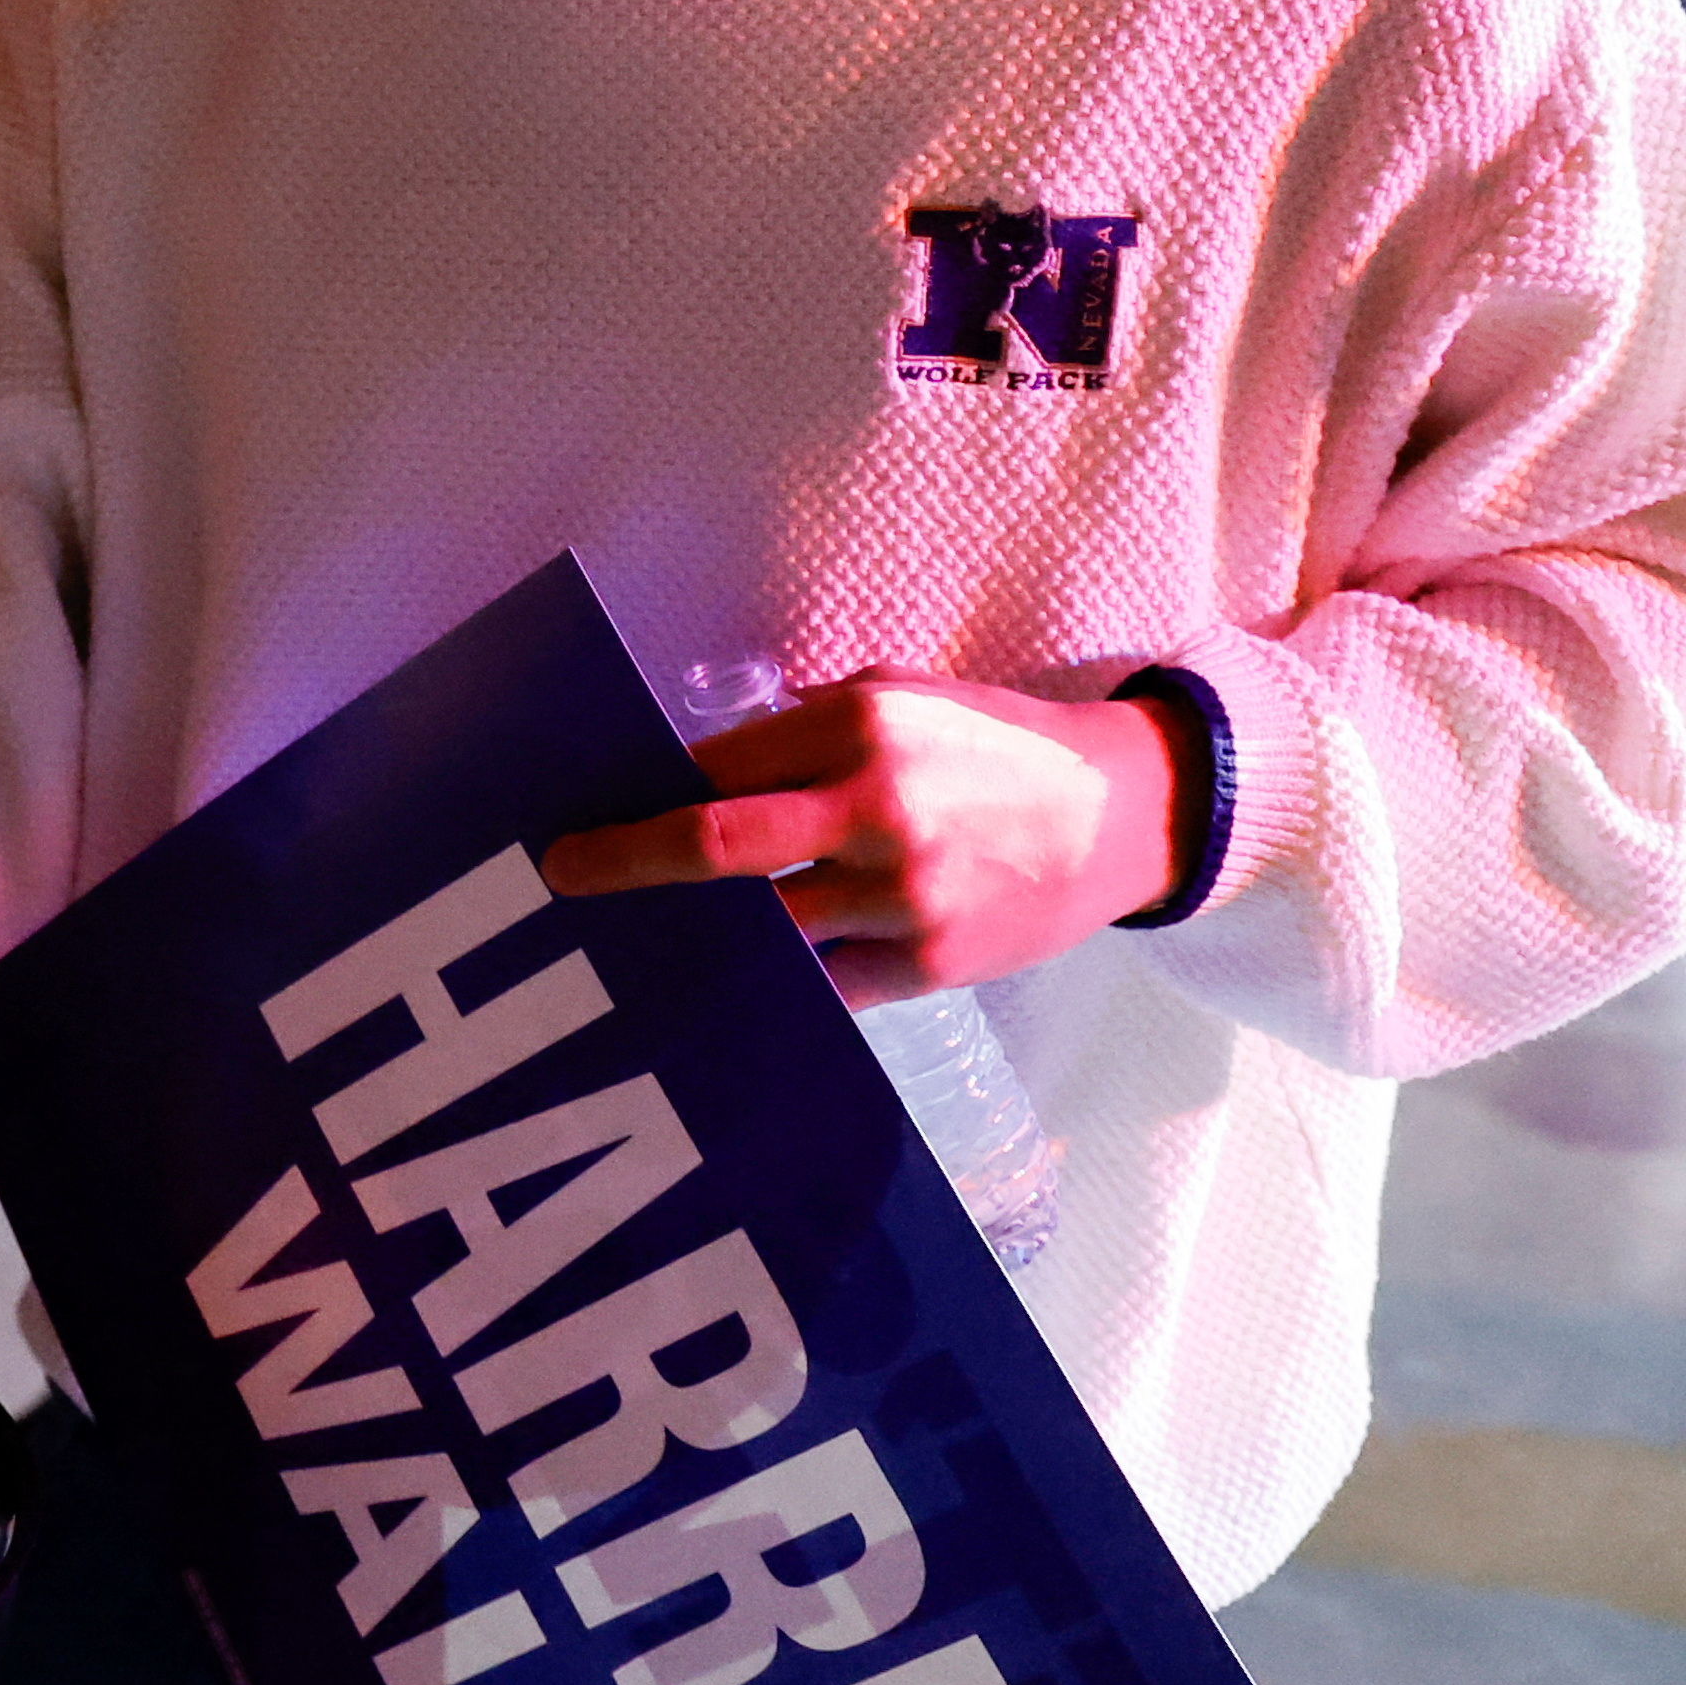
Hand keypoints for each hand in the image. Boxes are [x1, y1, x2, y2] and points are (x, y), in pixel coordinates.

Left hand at [538, 671, 1201, 1006]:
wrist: (1123, 815)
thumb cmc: (996, 749)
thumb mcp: (907, 699)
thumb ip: (808, 727)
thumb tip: (697, 764)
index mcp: (863, 727)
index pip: (718, 765)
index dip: (647, 791)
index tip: (586, 806)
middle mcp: (878, 808)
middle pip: (716, 844)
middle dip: (624, 860)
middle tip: (562, 874)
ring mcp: (903, 895)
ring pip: (762, 927)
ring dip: (696, 936)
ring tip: (641, 939)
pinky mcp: (929, 962)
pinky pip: (821, 984)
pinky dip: (774, 983)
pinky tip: (730, 982)